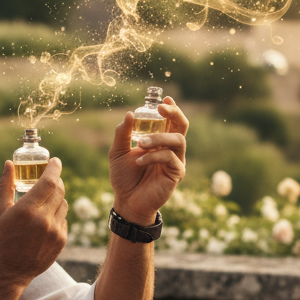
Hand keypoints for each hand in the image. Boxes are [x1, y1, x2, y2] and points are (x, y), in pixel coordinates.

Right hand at [0, 159, 68, 286]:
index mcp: (27, 210)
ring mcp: (55, 231)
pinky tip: (45, 219)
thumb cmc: (1, 239)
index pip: (49, 182)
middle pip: (59, 191)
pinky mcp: (61, 241)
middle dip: (56, 181)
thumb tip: (9, 164)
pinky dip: (57, 214)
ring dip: (57, 198)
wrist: (9, 270)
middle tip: (50, 178)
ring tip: (45, 200)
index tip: (55, 161)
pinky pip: (64, 220)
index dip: (54, 168)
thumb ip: (4, 185)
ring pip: (64, 204)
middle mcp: (44, 220)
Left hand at [109, 97, 186, 224]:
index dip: (171, 108)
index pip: (171, 120)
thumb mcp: (117, 152)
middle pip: (182, 125)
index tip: (163, 98)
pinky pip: (170, 158)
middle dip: (174, 113)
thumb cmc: (124, 177)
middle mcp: (171, 148)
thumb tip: (129, 113)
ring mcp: (176, 160)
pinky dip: (153, 156)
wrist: (126, 201)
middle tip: (160, 108)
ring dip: (158, 138)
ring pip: (177, 140)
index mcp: (159, 140)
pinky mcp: (177, 173)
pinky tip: (139, 162)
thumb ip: (122, 133)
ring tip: (140, 143)